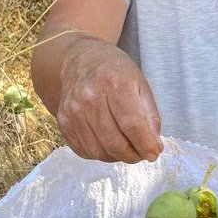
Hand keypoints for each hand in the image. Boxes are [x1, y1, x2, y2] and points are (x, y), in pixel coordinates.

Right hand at [56, 38, 162, 162]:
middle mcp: (91, 97)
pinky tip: (108, 146)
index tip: (153, 153)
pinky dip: (99, 154)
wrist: (82, 60)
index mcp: (115, 83)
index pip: (133, 125)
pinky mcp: (64, 121)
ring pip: (99, 151)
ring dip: (116, 157)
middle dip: (133, 155)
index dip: (146, 145)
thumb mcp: (140, 84)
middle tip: (141, 154)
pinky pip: (83, 150)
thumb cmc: (115, 71)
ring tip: (126, 149)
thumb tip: (153, 147)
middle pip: (115, 143)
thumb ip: (150, 116)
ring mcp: (74, 111)